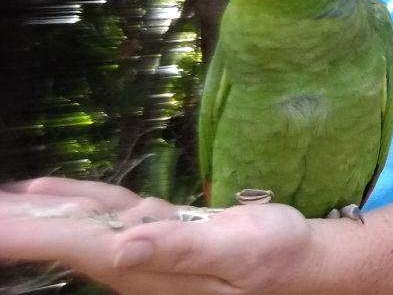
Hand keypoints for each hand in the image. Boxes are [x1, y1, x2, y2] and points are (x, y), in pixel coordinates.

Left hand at [0, 177, 318, 294]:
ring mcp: (143, 247)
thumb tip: (123, 246)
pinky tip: (47, 192)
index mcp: (146, 264)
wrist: (300, 263)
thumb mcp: (235, 250)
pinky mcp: (159, 232)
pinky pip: (103, 214)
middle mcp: (134, 260)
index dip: (29, 234)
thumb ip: (179, 248)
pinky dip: (71, 199)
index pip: (74, 246)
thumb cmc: (274, 256)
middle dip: (19, 223)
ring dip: (32, 211)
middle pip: (64, 236)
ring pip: (77, 223)